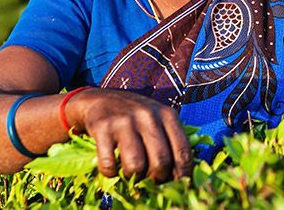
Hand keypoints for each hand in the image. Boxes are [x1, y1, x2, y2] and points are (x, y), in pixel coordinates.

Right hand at [66, 88, 193, 181]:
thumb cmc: (135, 116)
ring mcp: (125, 121)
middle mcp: (148, 116)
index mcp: (167, 115)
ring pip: (136, 166)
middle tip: (150, 180)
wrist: (101, 100)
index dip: (182, 174)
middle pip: (160, 162)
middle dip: (157, 179)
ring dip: (133, 177)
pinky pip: (109, 164)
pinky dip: (110, 172)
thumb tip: (181, 177)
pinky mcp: (103, 128)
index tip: (178, 184)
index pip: (182, 151)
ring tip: (131, 173)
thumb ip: (170, 142)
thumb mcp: (158, 120)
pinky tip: (112, 167)